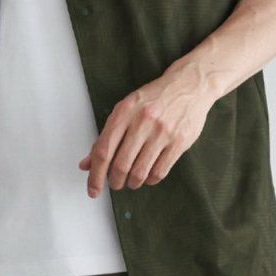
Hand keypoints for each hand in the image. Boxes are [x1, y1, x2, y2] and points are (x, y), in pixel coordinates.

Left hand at [80, 61, 217, 195]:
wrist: (189, 85)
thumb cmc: (153, 99)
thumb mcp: (125, 110)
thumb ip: (105, 137)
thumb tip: (87, 165)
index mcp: (124, 112)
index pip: (103, 151)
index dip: (96, 175)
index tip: (93, 190)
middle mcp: (142, 121)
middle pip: (121, 165)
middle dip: (115, 181)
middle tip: (115, 183)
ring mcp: (162, 132)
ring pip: (140, 172)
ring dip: (132, 183)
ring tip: (131, 181)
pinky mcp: (179, 141)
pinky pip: (160, 171)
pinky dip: (150, 180)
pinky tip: (147, 176)